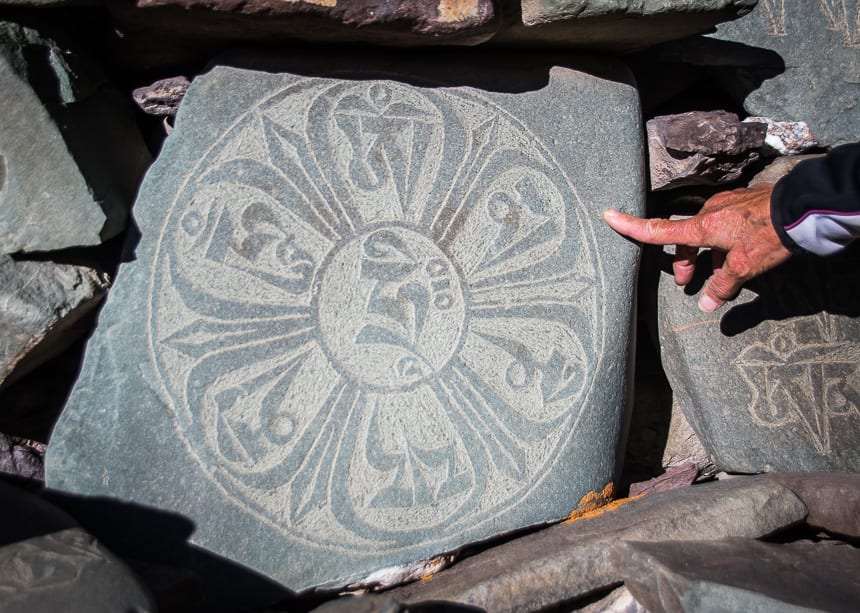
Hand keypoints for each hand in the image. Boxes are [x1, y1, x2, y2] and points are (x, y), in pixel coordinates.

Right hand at [603, 183, 791, 311]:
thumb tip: (706, 303)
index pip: (659, 229)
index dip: (631, 226)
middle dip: (684, 259)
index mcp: (703, 226)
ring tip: (721, 275)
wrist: (804, 209)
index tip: (608, 215)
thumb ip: (723, 285)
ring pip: (708, 232)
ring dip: (708, 253)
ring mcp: (728, 204)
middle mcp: (710, 211)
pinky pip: (725, 224)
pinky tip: (740, 256)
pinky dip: (724, 242)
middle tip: (687, 282)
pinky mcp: (744, 202)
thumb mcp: (745, 267)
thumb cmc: (770, 237)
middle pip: (686, 237)